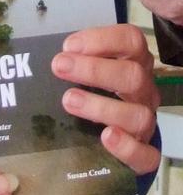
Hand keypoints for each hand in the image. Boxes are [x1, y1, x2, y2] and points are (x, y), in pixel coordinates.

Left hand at [52, 24, 159, 174]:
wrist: (109, 136)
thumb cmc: (94, 92)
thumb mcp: (86, 70)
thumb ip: (75, 59)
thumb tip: (47, 56)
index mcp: (134, 62)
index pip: (131, 40)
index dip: (102, 39)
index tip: (68, 46)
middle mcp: (144, 91)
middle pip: (133, 75)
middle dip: (94, 69)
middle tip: (59, 67)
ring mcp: (146, 123)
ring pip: (138, 115)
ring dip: (102, 106)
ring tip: (69, 101)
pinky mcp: (144, 155)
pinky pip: (146, 155)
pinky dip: (127, 146)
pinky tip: (106, 137)